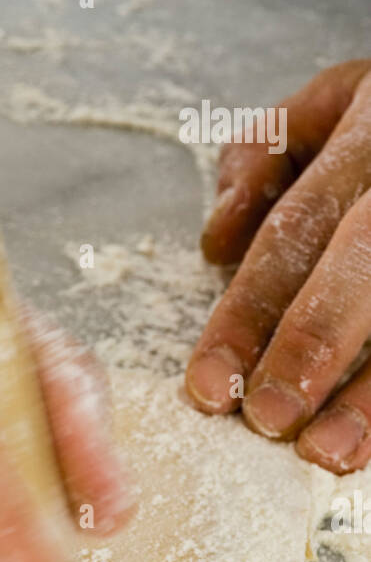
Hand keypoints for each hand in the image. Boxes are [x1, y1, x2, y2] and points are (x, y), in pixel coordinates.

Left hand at [186, 60, 370, 472]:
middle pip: (362, 260)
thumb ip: (263, 161)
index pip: (295, 228)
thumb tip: (217, 243)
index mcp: (369, 127)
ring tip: (329, 452)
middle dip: (312, 344)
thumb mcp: (327, 109)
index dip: (248, 311)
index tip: (208, 386)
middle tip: (269, 419)